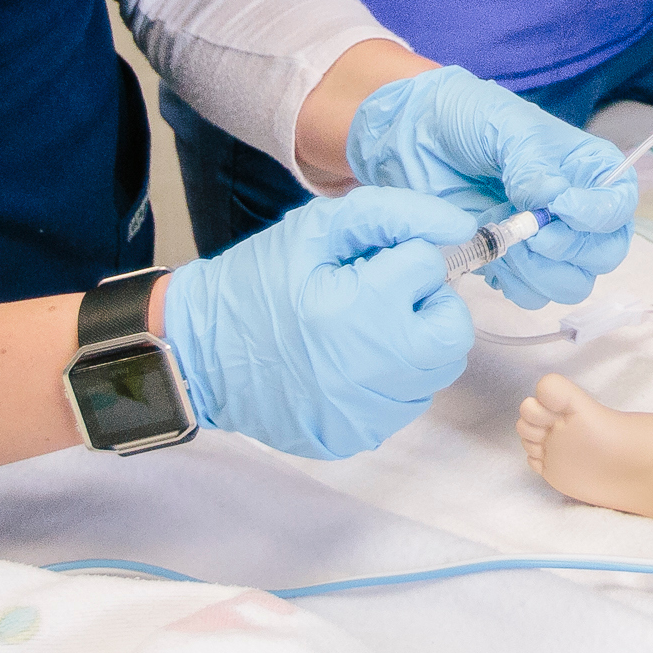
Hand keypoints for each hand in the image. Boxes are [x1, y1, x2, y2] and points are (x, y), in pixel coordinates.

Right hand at [159, 187, 476, 459]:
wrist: (195, 355)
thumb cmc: (255, 283)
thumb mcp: (316, 229)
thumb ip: (393, 215)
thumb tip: (457, 226)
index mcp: (359, 311)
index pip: (431, 269)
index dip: (405, 258)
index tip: (373, 263)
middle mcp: (371, 372)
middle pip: (452, 332)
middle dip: (429, 305)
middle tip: (385, 295)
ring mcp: (365, 413)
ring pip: (434, 371)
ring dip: (414, 343)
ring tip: (362, 328)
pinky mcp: (355, 437)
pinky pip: (403, 403)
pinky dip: (390, 379)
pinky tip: (348, 362)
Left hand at [346, 65, 638, 306]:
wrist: (410, 137)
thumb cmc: (463, 117)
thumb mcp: (501, 124)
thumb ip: (531, 161)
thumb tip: (553, 198)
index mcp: (586, 168)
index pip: (619, 205)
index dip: (599, 216)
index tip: (561, 210)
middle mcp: (575, 209)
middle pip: (605, 253)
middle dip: (570, 250)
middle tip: (530, 234)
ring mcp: (544, 240)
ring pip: (572, 283)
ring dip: (540, 272)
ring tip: (504, 241)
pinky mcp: (511, 264)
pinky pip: (532, 295)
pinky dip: (514, 284)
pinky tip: (490, 254)